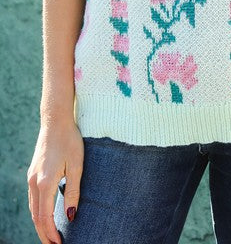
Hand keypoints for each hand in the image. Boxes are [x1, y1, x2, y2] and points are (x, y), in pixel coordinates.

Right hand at [27, 120, 83, 242]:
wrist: (55, 121)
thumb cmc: (70, 140)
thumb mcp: (77, 165)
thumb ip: (73, 191)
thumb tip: (71, 216)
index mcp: (45, 182)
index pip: (45, 217)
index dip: (51, 233)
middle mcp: (34, 182)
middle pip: (36, 216)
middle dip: (44, 233)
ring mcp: (31, 177)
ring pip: (32, 208)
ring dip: (40, 224)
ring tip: (50, 235)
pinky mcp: (33, 173)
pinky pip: (32, 199)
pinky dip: (37, 211)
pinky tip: (44, 215)